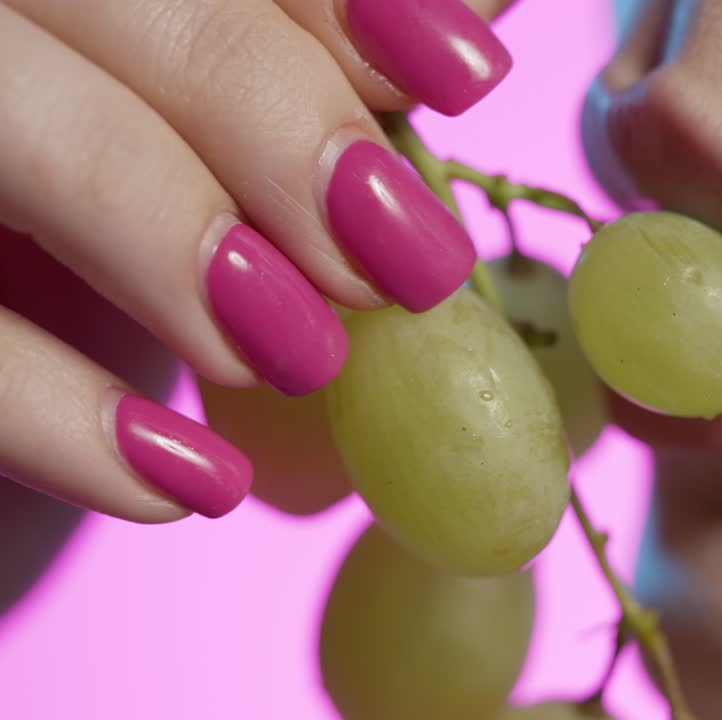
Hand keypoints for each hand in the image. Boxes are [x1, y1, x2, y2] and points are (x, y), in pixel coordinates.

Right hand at [0, 0, 515, 521]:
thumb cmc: (99, 258)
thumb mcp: (207, 158)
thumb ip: (315, 78)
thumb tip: (470, 25)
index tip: (462, 78)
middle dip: (268, 109)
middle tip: (401, 259)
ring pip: (4, 114)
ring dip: (170, 231)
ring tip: (301, 356)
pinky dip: (55, 416)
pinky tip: (190, 483)